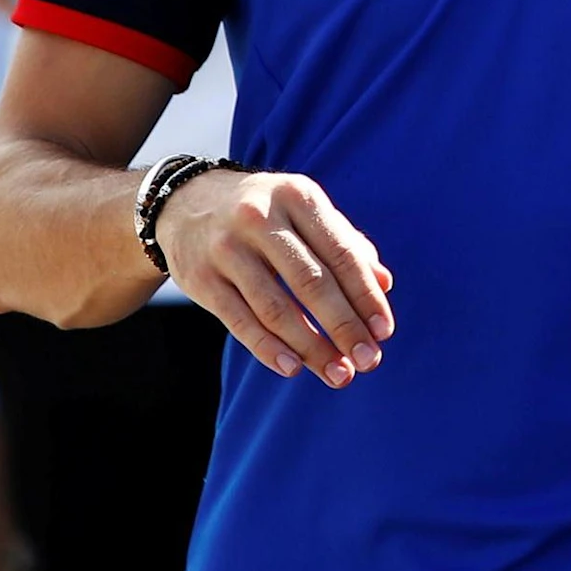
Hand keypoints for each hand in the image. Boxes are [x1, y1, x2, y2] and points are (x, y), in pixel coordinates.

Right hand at [160, 168, 396, 387]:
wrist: (185, 203)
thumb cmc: (266, 213)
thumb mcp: (305, 212)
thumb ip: (345, 244)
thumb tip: (384, 285)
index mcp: (298, 196)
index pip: (341, 253)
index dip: (366, 295)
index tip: (385, 331)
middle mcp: (261, 218)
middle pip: (311, 282)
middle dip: (344, 327)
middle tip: (368, 360)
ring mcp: (227, 248)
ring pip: (276, 308)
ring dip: (311, 347)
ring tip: (338, 374)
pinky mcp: (200, 278)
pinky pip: (239, 320)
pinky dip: (268, 348)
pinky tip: (293, 367)